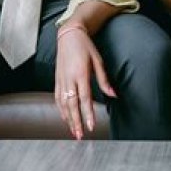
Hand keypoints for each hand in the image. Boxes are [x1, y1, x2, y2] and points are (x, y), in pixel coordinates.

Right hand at [54, 25, 115, 139]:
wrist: (69, 35)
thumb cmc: (85, 47)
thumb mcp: (98, 61)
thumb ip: (104, 80)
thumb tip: (113, 94)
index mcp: (81, 73)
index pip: (85, 98)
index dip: (87, 113)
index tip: (90, 125)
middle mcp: (69, 78)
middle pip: (72, 104)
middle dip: (76, 121)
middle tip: (80, 135)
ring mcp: (61, 79)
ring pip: (63, 103)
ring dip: (68, 118)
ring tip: (73, 131)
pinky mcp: (57, 79)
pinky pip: (57, 97)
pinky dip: (61, 109)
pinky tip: (65, 117)